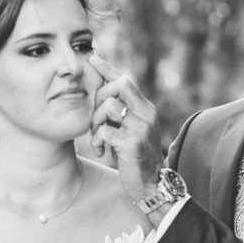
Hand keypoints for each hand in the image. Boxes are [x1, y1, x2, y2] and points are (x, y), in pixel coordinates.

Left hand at [88, 55, 163, 202]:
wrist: (151, 184)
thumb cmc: (136, 157)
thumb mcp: (131, 130)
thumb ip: (122, 113)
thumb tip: (103, 94)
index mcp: (146, 109)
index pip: (126, 80)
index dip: (107, 68)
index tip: (92, 57)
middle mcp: (147, 114)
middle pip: (119, 85)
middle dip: (99, 99)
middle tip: (96, 121)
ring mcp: (141, 128)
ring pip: (109, 106)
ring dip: (96, 122)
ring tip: (97, 138)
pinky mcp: (132, 144)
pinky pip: (105, 130)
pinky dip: (97, 140)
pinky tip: (101, 151)